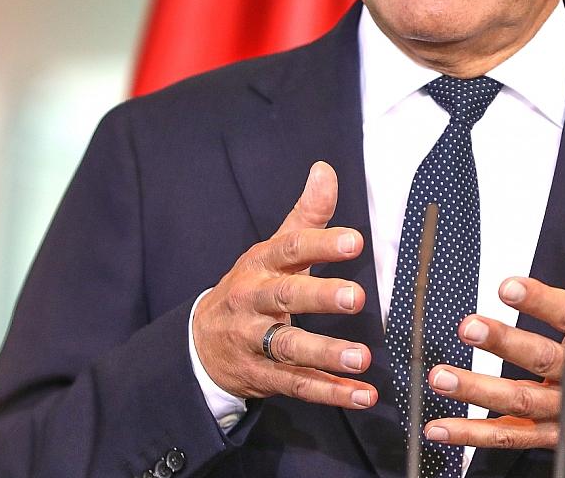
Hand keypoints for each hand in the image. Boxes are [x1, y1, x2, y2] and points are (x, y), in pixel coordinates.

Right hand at [192, 161, 377, 408]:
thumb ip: (306, 215)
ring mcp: (254, 341)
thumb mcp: (274, 248)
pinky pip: (297, 385)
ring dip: (326, 353)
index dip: (321, 244)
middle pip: (285, 297)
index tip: (355, 241)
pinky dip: (330, 392)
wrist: (202, 340)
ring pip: (288, 347)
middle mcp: (254, 301)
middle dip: (319, 297)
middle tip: (356, 296)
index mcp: (261, 265)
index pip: (290, 249)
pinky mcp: (261, 377)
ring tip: (361, 358)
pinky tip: (363, 395)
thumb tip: (326, 170)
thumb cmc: (253, 285)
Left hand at [422, 187, 564, 460]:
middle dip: (503, 343)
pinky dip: (474, 434)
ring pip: (520, 400)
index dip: (540, 300)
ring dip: (476, 390)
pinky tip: (440, 428)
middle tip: (467, 325)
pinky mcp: (555, 435)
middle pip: (542, 359)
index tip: (507, 285)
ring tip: (440, 376)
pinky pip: (511, 435)